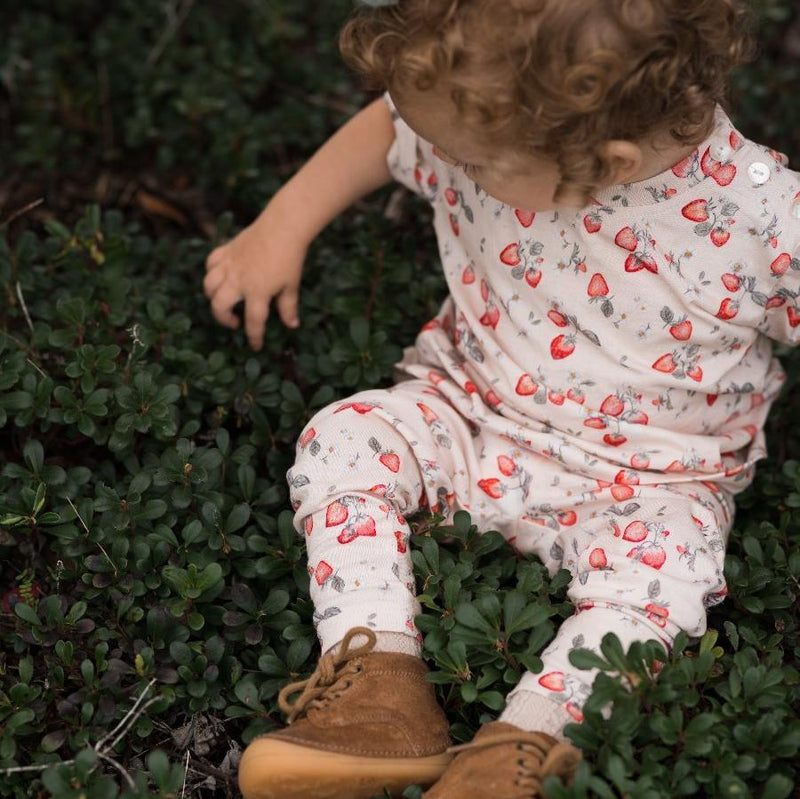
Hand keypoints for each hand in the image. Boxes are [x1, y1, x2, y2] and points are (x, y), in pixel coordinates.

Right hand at [203, 206, 307, 350]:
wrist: (283, 226)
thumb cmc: (291, 258)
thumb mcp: (291, 285)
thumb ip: (289, 307)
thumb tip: (292, 326)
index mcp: (258, 291)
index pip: (253, 322)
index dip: (254, 337)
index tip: (256, 346)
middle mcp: (239, 280)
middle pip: (219, 306)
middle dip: (223, 319)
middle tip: (234, 322)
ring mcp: (229, 265)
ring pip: (209, 285)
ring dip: (213, 297)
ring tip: (225, 300)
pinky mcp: (226, 250)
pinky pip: (211, 264)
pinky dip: (212, 272)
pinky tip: (221, 276)